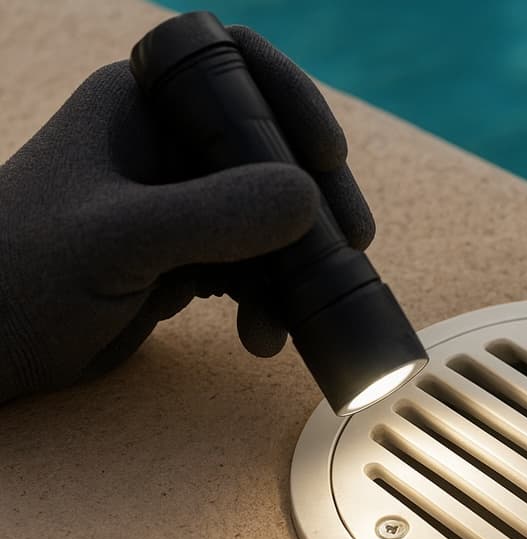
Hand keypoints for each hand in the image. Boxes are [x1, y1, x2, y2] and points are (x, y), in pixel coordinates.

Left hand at [0, 26, 374, 402]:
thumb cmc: (20, 277)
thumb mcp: (119, 238)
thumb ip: (214, 215)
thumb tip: (309, 200)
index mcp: (141, 107)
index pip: (235, 69)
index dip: (291, 99)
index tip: (325, 155)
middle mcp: (166, 147)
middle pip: (270, 148)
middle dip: (314, 198)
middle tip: (349, 241)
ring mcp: (179, 206)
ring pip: (270, 216)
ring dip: (296, 264)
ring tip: (299, 311)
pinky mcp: (185, 260)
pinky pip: (253, 268)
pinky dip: (269, 301)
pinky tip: (262, 336)